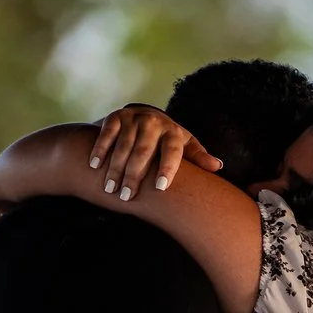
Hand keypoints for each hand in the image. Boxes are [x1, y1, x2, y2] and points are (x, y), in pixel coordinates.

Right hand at [90, 103, 220, 200]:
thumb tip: (218, 167)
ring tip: (110, 188)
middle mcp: (154, 122)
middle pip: (143, 151)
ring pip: (123, 145)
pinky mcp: (116, 116)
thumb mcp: (184, 146)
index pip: (172, 151)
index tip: (161, 188)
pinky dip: (100, 149)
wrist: (145, 116)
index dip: (168, 168)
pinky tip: (95, 166)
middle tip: (127, 196)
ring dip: (115, 168)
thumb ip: (198, 157)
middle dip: (134, 175)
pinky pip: (107, 133)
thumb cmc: (167, 140)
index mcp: (173, 131)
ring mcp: (134, 118)